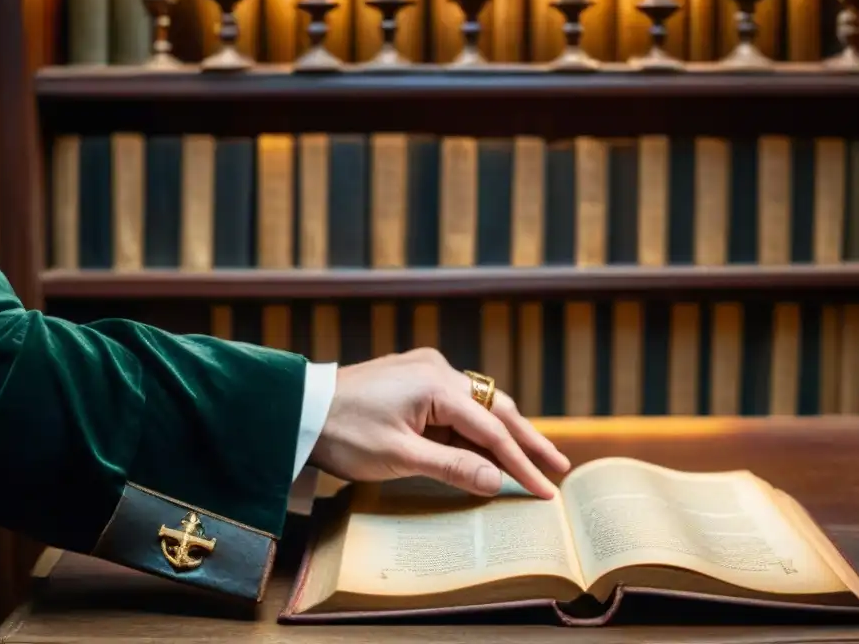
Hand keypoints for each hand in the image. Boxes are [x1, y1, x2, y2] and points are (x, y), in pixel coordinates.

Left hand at [308, 348, 569, 498]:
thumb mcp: (400, 457)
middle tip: (560, 467)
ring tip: (534, 459)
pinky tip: (487, 447)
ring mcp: (426, 371)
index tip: (545, 489)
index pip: (491, 430)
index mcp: (437, 385)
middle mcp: (438, 370)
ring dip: (502, 434)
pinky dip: (473, 429)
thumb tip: (498, 480)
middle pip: (495, 409)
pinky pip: (455, 405)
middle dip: (527, 440)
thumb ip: (454, 468)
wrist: (298, 410)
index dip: (521, 463)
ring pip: (477, 407)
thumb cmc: (344, 433)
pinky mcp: (414, 379)